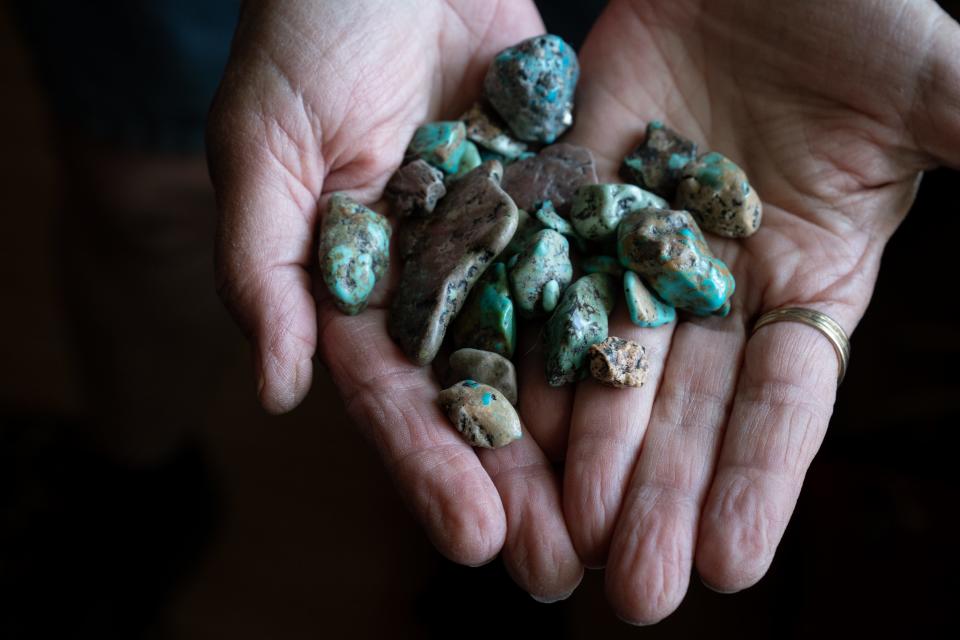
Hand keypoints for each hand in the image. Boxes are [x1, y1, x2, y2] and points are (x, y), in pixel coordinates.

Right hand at [208, 0, 583, 599]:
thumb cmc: (306, 33)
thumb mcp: (265, 144)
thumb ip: (261, 265)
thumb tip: (271, 391)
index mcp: (355, 285)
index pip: (391, 395)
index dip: (429, 467)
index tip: (477, 539)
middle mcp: (434, 279)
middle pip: (478, 395)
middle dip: (517, 484)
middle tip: (562, 570)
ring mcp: (503, 241)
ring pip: (547, 352)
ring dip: (582, 438)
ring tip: (625, 517)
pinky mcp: (561, 195)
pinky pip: (598, 268)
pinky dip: (626, 331)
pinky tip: (667, 397)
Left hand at [540, 0, 959, 622]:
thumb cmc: (854, 8)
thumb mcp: (933, 85)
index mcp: (812, 270)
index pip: (786, 400)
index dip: (760, 479)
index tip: (731, 565)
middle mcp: (718, 275)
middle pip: (684, 404)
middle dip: (660, 496)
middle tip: (635, 593)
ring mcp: (638, 239)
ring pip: (605, 359)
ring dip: (585, 450)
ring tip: (564, 537)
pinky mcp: (573, 191)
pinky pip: (544, 278)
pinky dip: (524, 344)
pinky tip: (503, 422)